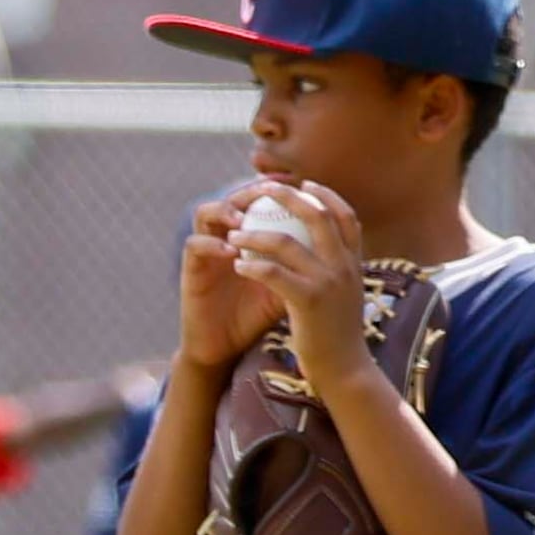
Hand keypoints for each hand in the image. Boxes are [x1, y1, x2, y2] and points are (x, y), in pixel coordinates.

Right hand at [177, 185, 291, 370]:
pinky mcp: (190, 269)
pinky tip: (231, 253)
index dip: (280, 189)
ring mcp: (206, 251)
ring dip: (225, 210)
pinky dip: (211, 244)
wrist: (228, 348)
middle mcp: (226, 237)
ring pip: (206, 212)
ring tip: (243, 219)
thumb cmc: (259, 316)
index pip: (262, 199)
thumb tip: (343, 245)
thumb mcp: (289, 288)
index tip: (303, 185)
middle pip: (234, 197)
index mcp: (251, 237)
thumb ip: (308, 266)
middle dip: (250, 190)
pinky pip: (195, 245)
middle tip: (269, 190)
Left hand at [241, 179, 373, 369]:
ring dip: (255, 233)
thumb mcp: (346, 295)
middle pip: (317, 216)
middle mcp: (344, 266)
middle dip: (288, 197)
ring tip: (235, 233)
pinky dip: (253, 264)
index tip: (306, 185)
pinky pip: (273, 272)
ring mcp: (328, 281)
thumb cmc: (340, 336)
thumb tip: (325, 252)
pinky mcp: (308, 300)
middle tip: (264, 190)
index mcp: (354, 263)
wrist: (346, 371)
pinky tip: (238, 265)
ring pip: (287, 241)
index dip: (326, 196)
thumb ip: (337, 271)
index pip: (346, 216)